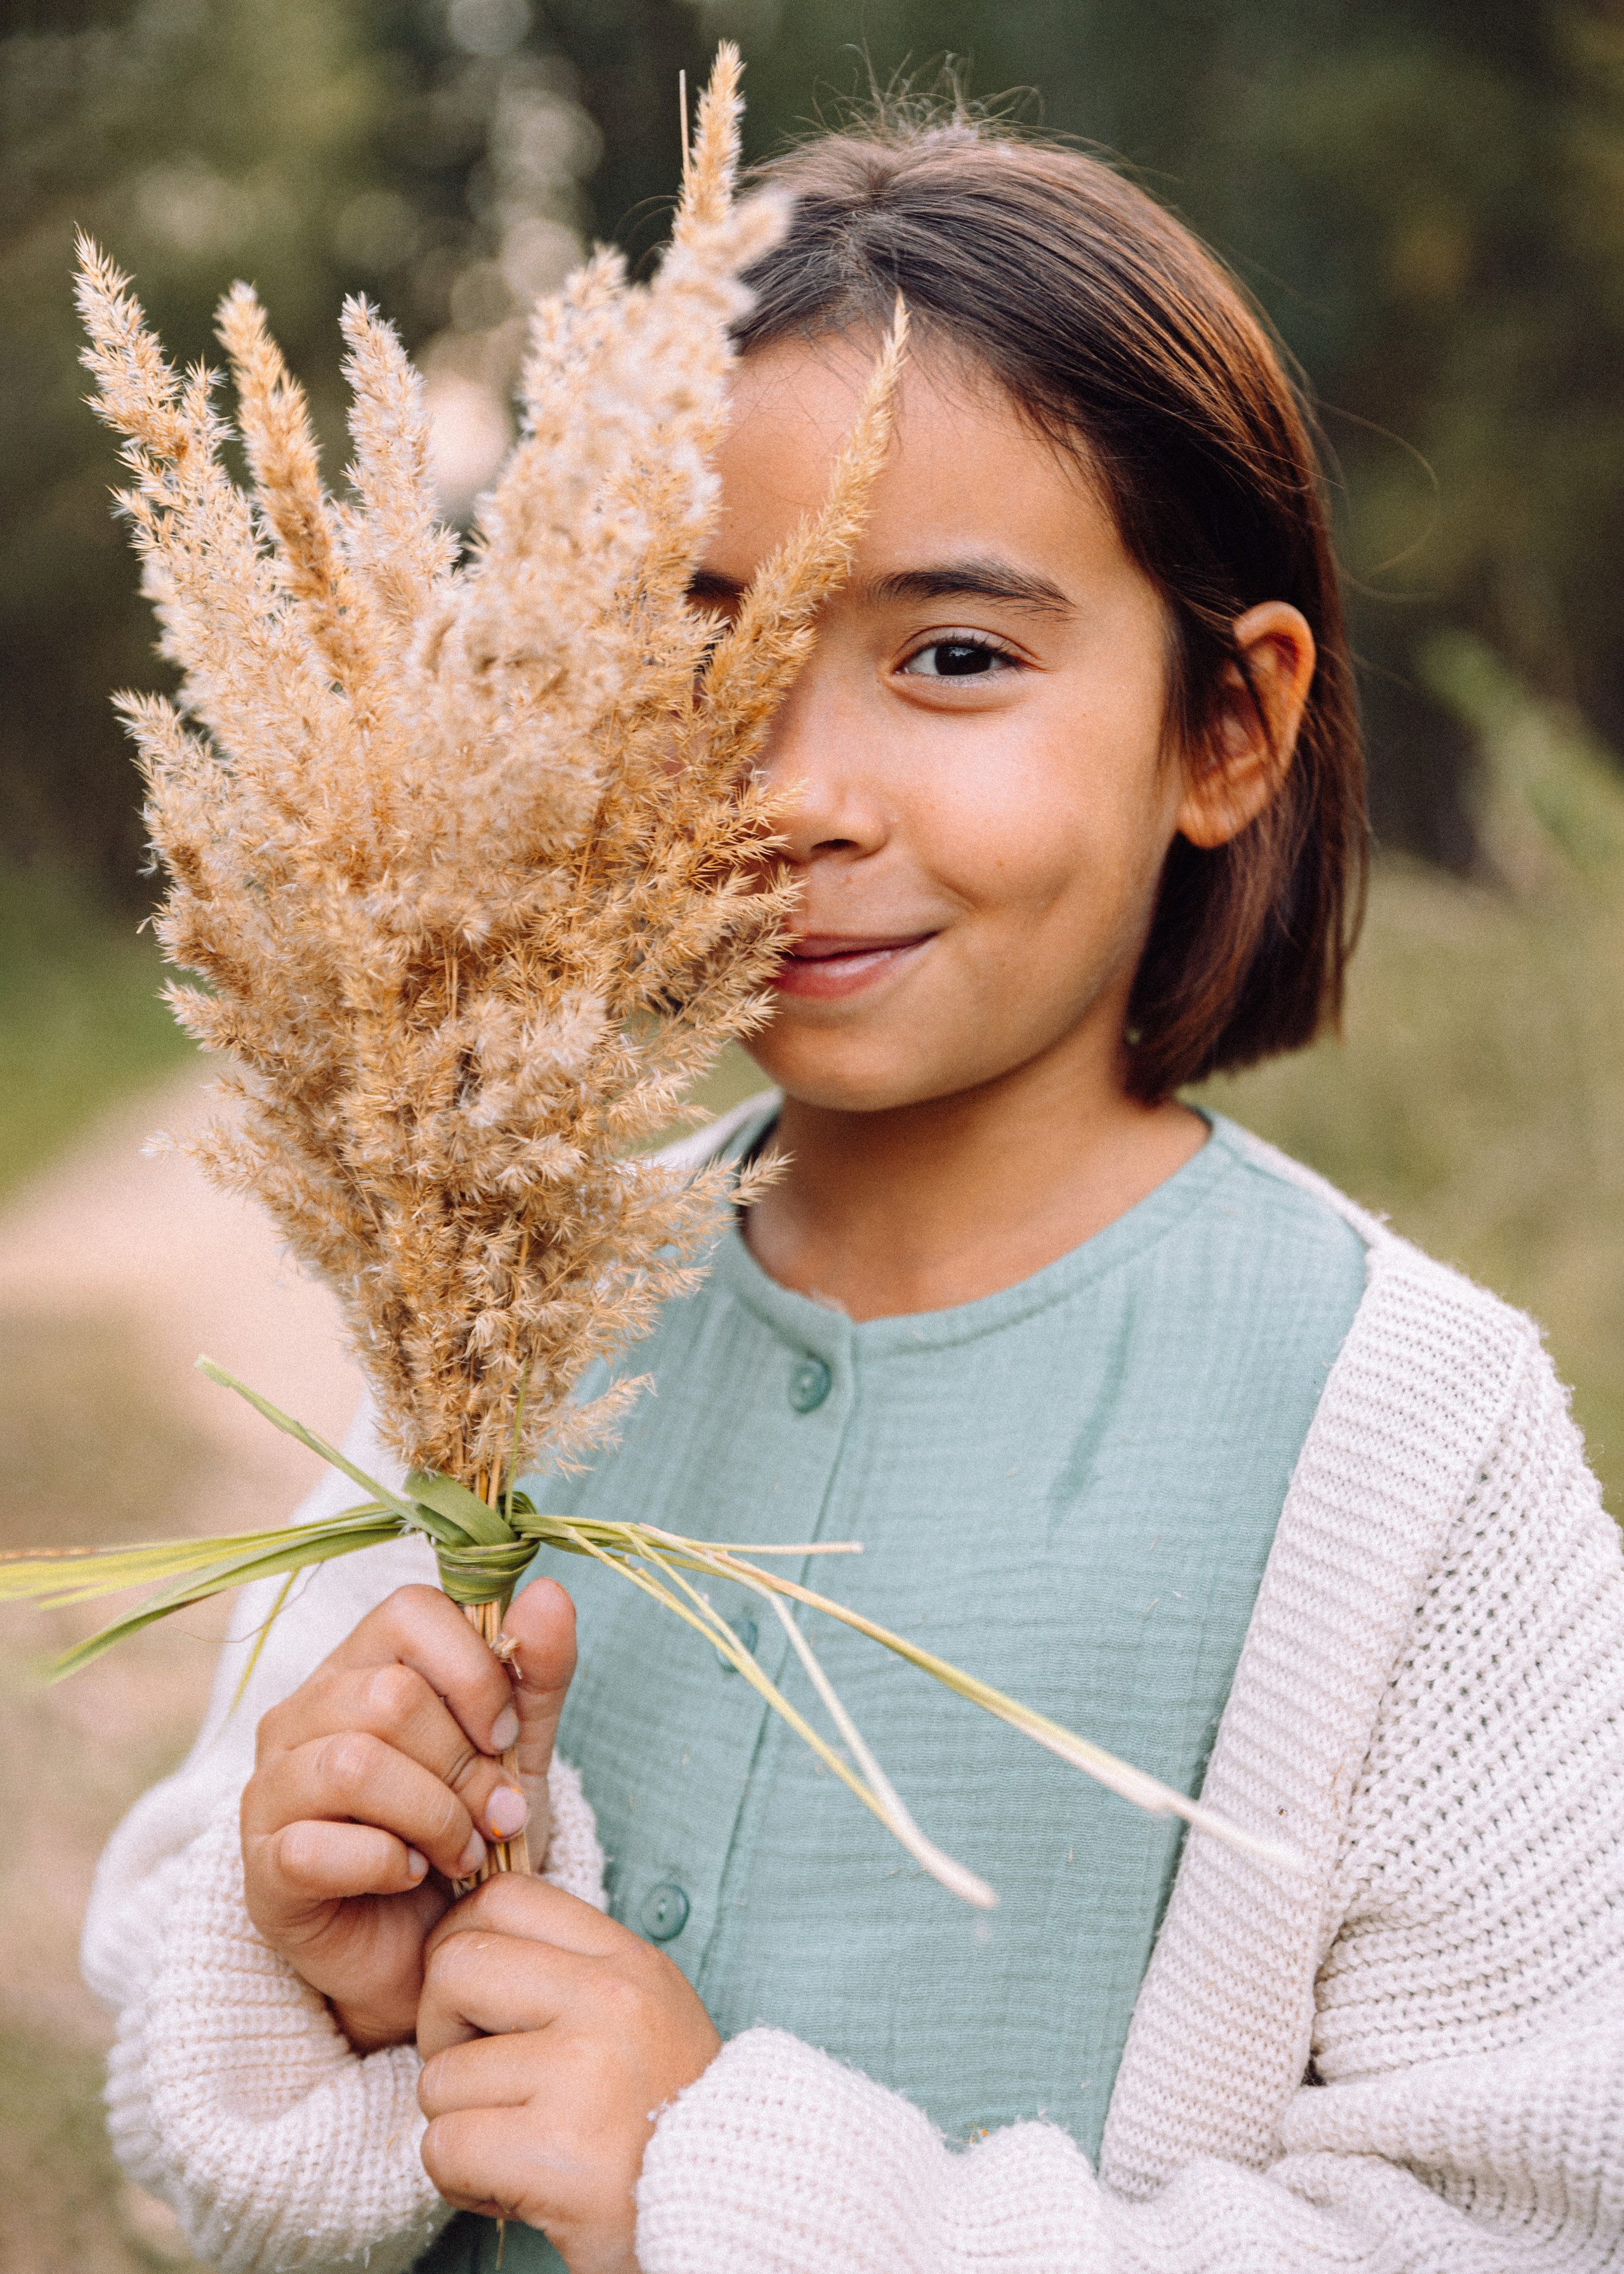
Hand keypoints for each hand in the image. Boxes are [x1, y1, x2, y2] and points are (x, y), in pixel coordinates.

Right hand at [241, 1578, 575, 2051]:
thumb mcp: (519, 1749)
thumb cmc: (468, 1831)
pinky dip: (386, 1865)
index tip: (505, 1734)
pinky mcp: (260, 1867)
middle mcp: (301, 1713)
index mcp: (361, 1664)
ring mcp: (270, 1788)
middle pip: (390, 1697)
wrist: (434, 1950)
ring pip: (354, 1765)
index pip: (410, 1613)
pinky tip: (408, 1876)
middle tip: (495, 1814)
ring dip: (433, 1816)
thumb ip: (535, 1671)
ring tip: (461, 1850)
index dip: (475, 1671)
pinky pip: (317, 1848)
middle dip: (465, 1763)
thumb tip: (550, 1591)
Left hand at [416, 1876, 722, 2273]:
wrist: (728, 2209)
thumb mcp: (640, 2011)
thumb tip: (461, 1946)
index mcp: (626, 1961)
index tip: (471, 2003)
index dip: (459, 1944)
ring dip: (459, 2124)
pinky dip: (462, 2179)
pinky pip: (444, 2148)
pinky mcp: (557, 2152)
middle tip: (482, 2079)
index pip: (501, 1898)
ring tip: (517, 2143)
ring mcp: (584, 2072)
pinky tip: (515, 2185)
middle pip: (453, 1968)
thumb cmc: (664, 2115)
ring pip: (439, 2076)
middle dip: (440, 2030)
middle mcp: (609, 2000)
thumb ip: (567, 1972)